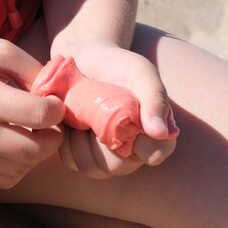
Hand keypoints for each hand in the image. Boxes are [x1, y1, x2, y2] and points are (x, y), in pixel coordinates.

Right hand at [0, 39, 65, 188]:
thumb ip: (31, 67)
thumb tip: (57, 92)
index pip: (39, 115)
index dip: (57, 111)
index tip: (54, 104)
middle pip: (34, 150)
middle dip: (53, 138)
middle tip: (52, 125)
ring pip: (20, 170)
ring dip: (37, 156)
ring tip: (34, 136)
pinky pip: (2, 181)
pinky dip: (18, 169)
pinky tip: (16, 149)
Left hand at [55, 44, 177, 178]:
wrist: (82, 59)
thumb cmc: (117, 66)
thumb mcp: (140, 72)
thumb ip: (155, 98)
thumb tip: (162, 134)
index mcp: (153, 134)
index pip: (155, 153)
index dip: (139, 139)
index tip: (125, 115)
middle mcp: (130, 151)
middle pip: (118, 166)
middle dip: (102, 136)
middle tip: (96, 109)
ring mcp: (103, 156)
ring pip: (92, 168)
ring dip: (81, 138)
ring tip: (81, 113)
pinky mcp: (78, 154)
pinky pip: (70, 161)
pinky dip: (65, 139)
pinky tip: (69, 120)